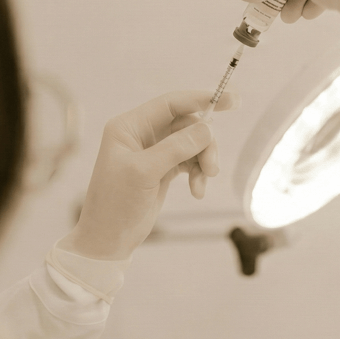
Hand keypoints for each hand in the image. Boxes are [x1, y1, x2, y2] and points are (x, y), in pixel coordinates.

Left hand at [59, 90, 238, 260]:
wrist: (108, 239)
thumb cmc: (115, 204)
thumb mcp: (144, 172)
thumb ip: (176, 147)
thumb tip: (207, 128)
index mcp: (128, 126)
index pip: (170, 104)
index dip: (201, 99)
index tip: (230, 99)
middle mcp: (140, 134)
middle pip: (186, 124)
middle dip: (204, 143)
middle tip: (212, 168)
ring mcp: (152, 152)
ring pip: (191, 143)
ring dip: (203, 161)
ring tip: (203, 182)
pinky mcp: (162, 169)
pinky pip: (190, 160)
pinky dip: (197, 173)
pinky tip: (197, 191)